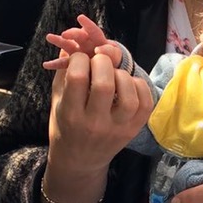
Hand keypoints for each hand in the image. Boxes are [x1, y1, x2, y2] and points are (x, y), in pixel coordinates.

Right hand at [43, 13, 109, 68]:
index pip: (94, 30)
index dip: (88, 24)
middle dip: (72, 33)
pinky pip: (64, 62)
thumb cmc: (113, 60)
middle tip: (65, 34)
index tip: (80, 17)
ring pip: (68, 45)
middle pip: (78, 35)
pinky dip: (55, 63)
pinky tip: (46, 65)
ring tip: (49, 37)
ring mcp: (79, 52)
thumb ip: (111, 52)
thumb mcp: (115, 55)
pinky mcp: (73, 62)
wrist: (109, 70)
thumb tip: (99, 50)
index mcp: (98, 40)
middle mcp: (86, 43)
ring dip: (59, 41)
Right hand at [46, 48, 152, 186]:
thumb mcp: (57, 99)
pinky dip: (140, 87)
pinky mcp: (133, 130)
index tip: (80, 60)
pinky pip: (145, 104)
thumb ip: (64, 71)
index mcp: (70, 113)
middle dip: (102, 62)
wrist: (79, 161)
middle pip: (104, 84)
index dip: (80, 59)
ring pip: (128, 95)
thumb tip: (72, 42)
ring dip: (122, 75)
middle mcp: (94, 123)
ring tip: (114, 75)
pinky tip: (128, 84)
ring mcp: (117, 128)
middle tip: (99, 62)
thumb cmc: (65, 125)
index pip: (77, 77)